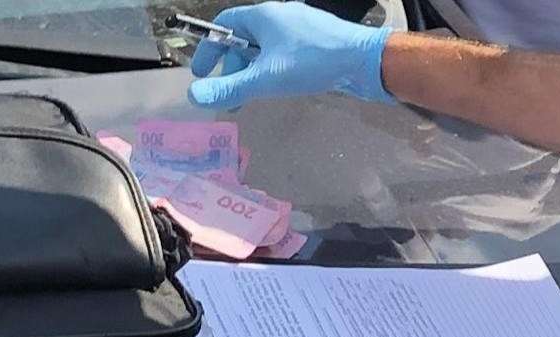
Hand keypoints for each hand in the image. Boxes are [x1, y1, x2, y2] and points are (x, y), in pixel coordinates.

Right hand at [188, 1, 394, 109]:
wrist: (364, 61)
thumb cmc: (314, 62)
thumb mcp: (266, 78)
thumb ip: (230, 88)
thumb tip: (194, 95)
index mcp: (264, 16)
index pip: (224, 25)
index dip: (208, 48)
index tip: (201, 72)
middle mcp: (279, 16)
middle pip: (243, 40)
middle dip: (231, 68)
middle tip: (228, 94)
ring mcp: (298, 28)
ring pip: (263, 49)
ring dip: (251, 72)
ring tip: (250, 96)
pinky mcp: (314, 41)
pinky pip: (282, 53)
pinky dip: (271, 70)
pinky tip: (277, 88)